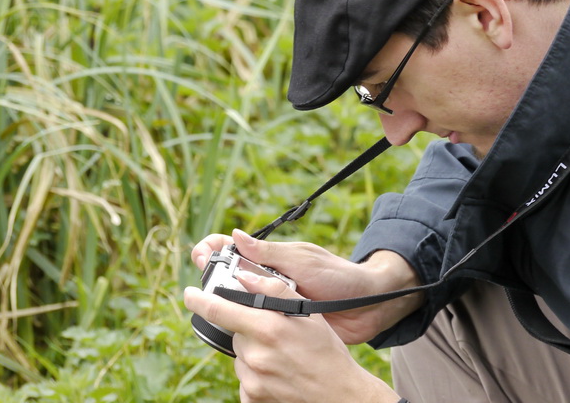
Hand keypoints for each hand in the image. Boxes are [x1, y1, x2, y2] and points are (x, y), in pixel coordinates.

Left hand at [184, 270, 400, 402]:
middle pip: (235, 332)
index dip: (198, 300)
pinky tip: (278, 372)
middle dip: (248, 328)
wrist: (338, 392)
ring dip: (253, 351)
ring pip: (240, 355)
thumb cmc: (325, 349)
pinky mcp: (251, 397)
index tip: (188, 294)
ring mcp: (251, 380)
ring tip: (282, 354)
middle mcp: (254, 355)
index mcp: (266, 328)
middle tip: (274, 333)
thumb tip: (244, 277)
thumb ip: (274, 289)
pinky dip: (256, 373)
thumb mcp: (306, 312)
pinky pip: (244, 378)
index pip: (218, 310)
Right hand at [190, 230, 423, 342]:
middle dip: (211, 279)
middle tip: (201, 281)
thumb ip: (268, 253)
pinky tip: (231, 334)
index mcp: (270, 259)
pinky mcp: (280, 329)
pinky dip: (243, 330)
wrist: (368, 306)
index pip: (233, 251)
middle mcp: (267, 282)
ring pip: (238, 307)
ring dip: (224, 307)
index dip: (213, 251)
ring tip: (210, 308)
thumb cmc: (338, 277)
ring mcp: (272, 306)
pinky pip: (255, 329)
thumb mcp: (302, 261)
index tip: (201, 255)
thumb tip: (234, 236)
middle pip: (228, 280)